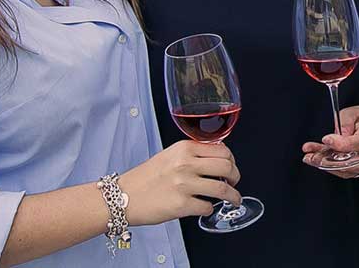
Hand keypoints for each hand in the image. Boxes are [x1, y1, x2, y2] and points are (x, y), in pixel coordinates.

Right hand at [119, 140, 241, 224]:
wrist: (122, 197)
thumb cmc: (145, 178)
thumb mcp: (170, 155)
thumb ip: (193, 154)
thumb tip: (218, 157)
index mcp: (184, 149)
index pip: (222, 150)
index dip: (232, 160)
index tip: (232, 166)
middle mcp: (186, 164)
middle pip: (227, 167)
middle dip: (236, 177)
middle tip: (235, 182)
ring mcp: (184, 185)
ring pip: (222, 189)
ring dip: (232, 196)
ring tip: (234, 199)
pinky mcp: (181, 205)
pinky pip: (207, 207)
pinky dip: (209, 209)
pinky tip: (205, 208)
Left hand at [301, 105, 358, 177]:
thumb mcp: (353, 112)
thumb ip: (345, 122)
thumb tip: (339, 136)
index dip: (342, 143)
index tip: (326, 139)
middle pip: (354, 162)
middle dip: (331, 160)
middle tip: (314, 156)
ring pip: (346, 169)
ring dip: (325, 164)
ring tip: (310, 157)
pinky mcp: (358, 170)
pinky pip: (342, 171)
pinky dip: (326, 165)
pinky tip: (313, 158)